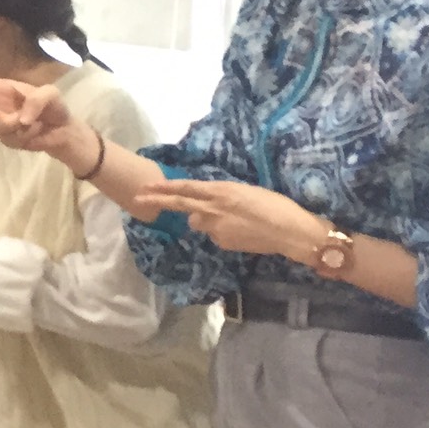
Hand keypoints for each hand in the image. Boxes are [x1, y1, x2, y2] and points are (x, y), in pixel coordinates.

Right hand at [0, 73, 92, 165]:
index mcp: (4, 88)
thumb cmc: (56, 108)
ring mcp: (0, 121)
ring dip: (18, 126)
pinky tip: (32, 133)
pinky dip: (23, 136)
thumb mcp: (52, 96)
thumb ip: (36, 102)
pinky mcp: (7, 138)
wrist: (63, 132)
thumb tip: (19, 119)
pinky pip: (8, 137)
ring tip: (35, 123)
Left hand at [130, 178, 325, 257]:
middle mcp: (213, 208)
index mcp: (221, 190)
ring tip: (235, 220)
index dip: (165, 186)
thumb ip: (221, 197)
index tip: (147, 185)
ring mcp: (216, 227)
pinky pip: (215, 235)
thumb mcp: (245, 192)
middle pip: (179, 203)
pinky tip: (243, 232)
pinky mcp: (222, 242)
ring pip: (199, 223)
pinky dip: (222, 233)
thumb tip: (206, 206)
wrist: (290, 231)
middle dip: (157, 200)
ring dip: (206, 221)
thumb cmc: (275, 205)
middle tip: (138, 197)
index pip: (186, 187)